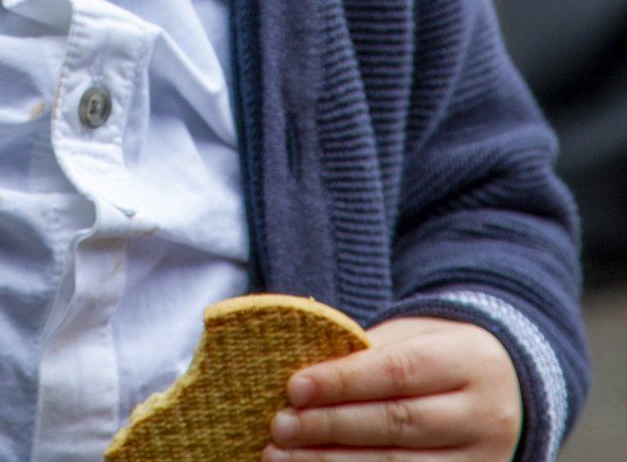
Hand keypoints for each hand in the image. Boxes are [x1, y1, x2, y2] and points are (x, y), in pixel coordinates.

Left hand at [262, 315, 522, 461]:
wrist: (505, 390)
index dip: (343, 381)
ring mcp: (481, 461)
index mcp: (470, 361)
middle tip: (280, 426)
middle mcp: (485, 416)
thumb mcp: (415, 337)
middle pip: (397, 424)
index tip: (294, 387)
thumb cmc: (439, 355)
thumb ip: (369, 353)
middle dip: (331, 427)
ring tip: (283, 457)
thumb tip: (306, 380)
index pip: (399, 372)